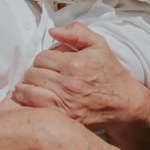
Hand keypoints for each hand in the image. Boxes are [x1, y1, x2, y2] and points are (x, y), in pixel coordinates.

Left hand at [13, 23, 149, 129]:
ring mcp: (66, 104)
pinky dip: (29, 105)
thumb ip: (76, 32)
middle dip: (33, 73)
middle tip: (38, 75)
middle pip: (32, 75)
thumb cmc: (110, 73)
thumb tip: (53, 30)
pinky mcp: (65, 119)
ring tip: (29, 87)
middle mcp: (69, 84)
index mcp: (75, 64)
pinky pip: (36, 110)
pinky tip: (34, 101)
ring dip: (25, 89)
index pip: (41, 58)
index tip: (46, 64)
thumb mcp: (99, 45)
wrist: (125, 103)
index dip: (42, 59)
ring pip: (29, 93)